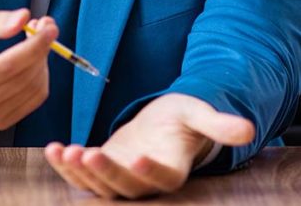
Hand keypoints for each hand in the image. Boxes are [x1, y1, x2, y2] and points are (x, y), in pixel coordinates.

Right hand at [0, 8, 56, 134]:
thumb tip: (24, 18)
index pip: (6, 67)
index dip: (33, 46)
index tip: (49, 27)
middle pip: (21, 79)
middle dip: (41, 50)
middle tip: (45, 27)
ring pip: (32, 90)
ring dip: (42, 62)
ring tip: (35, 41)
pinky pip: (33, 100)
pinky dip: (40, 77)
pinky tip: (31, 61)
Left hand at [44, 93, 254, 198]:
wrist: (163, 124)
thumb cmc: (184, 117)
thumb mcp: (198, 113)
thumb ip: (218, 124)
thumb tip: (248, 129)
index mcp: (172, 172)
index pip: (161, 178)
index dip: (149, 171)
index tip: (137, 157)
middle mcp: (144, 183)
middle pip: (124, 186)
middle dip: (104, 173)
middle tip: (87, 155)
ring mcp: (120, 180)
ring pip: (98, 185)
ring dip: (79, 172)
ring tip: (64, 152)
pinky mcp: (101, 172)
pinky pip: (81, 175)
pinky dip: (65, 166)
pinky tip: (52, 149)